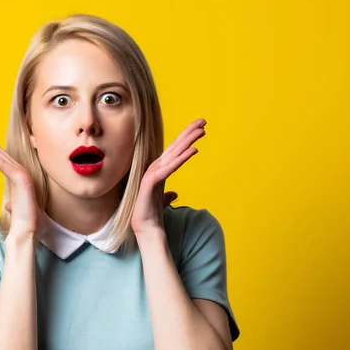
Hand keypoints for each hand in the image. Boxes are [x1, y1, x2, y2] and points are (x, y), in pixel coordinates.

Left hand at [0, 125, 44, 238]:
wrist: (27, 233)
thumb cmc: (26, 223)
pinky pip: (2, 164)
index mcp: (18, 178)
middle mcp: (20, 173)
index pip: (2, 158)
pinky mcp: (21, 179)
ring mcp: (22, 175)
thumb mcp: (16, 209)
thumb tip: (8, 204)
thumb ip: (12, 203)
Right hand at [131, 119, 205, 235]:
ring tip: (201, 130)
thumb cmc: (152, 214)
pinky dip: (182, 158)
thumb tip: (175, 194)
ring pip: (173, 154)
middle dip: (188, 133)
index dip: (186, 138)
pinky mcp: (151, 182)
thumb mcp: (163, 201)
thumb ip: (168, 196)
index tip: (200, 128)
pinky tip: (194, 150)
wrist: (146, 229)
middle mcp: (155, 168)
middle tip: (203, 120)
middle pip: (174, 147)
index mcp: (159, 171)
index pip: (174, 151)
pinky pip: (170, 168)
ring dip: (187, 141)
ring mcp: (152, 174)